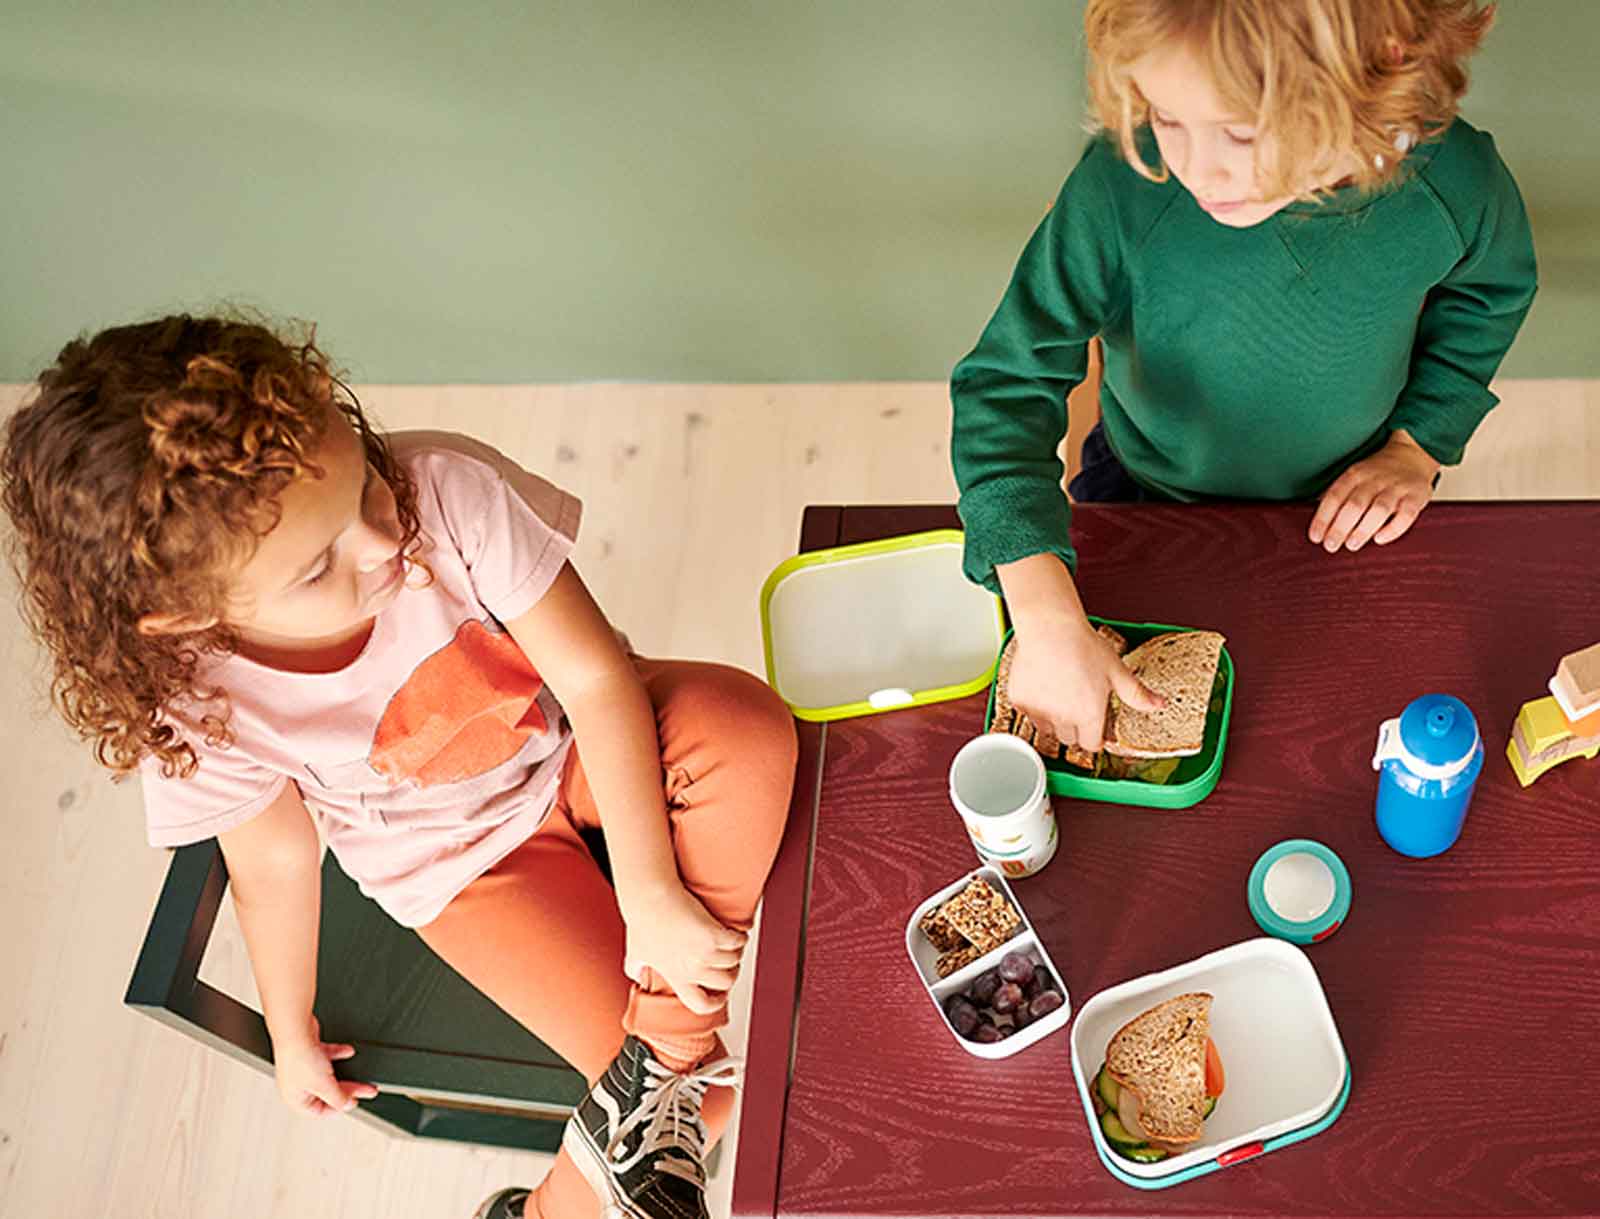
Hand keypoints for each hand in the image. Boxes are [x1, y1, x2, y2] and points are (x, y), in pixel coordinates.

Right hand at [272, 1017, 378, 1115]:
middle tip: (367, 1089)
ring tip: (361, 1073)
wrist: (295, 1030)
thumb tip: (347, 1106)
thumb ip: (338, 1098)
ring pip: (330, 1074)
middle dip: (350, 1089)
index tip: (353, 1102)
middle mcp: (298, 1084)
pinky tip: (348, 1052)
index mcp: (296, 1098)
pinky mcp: (310, 1051)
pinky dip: (339, 1054)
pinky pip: (328, 1056)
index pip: (320, 1110)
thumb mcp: (324, 1085)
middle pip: (329, 1092)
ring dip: (346, 1073)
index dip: (338, 1107)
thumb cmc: (299, 1058)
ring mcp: (304, 1067)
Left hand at [620, 883, 746, 1015]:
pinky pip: (738, 941)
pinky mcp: (714, 934)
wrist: (649, 897)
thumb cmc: (642, 920)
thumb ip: (635, 968)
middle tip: (728, 960)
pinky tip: (737, 932)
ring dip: (736, 952)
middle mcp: (691, 969)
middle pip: (726, 982)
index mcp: (676, 976)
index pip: (700, 1005)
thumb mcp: (636, 951)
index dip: (714, 1003)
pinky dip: (740, 937)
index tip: (719, 995)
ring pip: (734, 960)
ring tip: (732, 943)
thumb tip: (637, 975)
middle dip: (730, 972)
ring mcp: (704, 953)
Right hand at [1008, 614, 1162, 753]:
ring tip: (1060, 693)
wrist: (1049, 627)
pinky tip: (1043, 684)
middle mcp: (1063, 718)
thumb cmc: (1082, 645)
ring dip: (1054, 719)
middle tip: (1077, 704)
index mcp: (1089, 715)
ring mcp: (1039, 711)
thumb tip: (1158, 704)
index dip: (1095, 737)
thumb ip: (1137, 693)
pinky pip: (1028, 713)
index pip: (1092, 745)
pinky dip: (1034, 705)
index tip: (1095, 727)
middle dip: (1075, 727)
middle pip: (1069, 739)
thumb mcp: (1116, 670)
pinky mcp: (1020, 701)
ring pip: (1047, 728)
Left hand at [1309, 430, 1439, 552]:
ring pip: (1379, 510)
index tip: (1315, 537)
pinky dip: (1393, 529)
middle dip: (1340, 527)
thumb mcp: (1353, 478)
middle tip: (1330, 545)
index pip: (1335, 496)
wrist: (1411, 457)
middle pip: (1355, 505)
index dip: (1323, 518)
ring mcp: (1397, 488)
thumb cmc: (1375, 477)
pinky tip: (1379, 539)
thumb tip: (1318, 526)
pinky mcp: (1416, 497)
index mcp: (1355, 474)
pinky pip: (1406, 515)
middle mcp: (1375, 480)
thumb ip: (1337, 498)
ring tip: (1351, 545)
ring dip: (1363, 529)